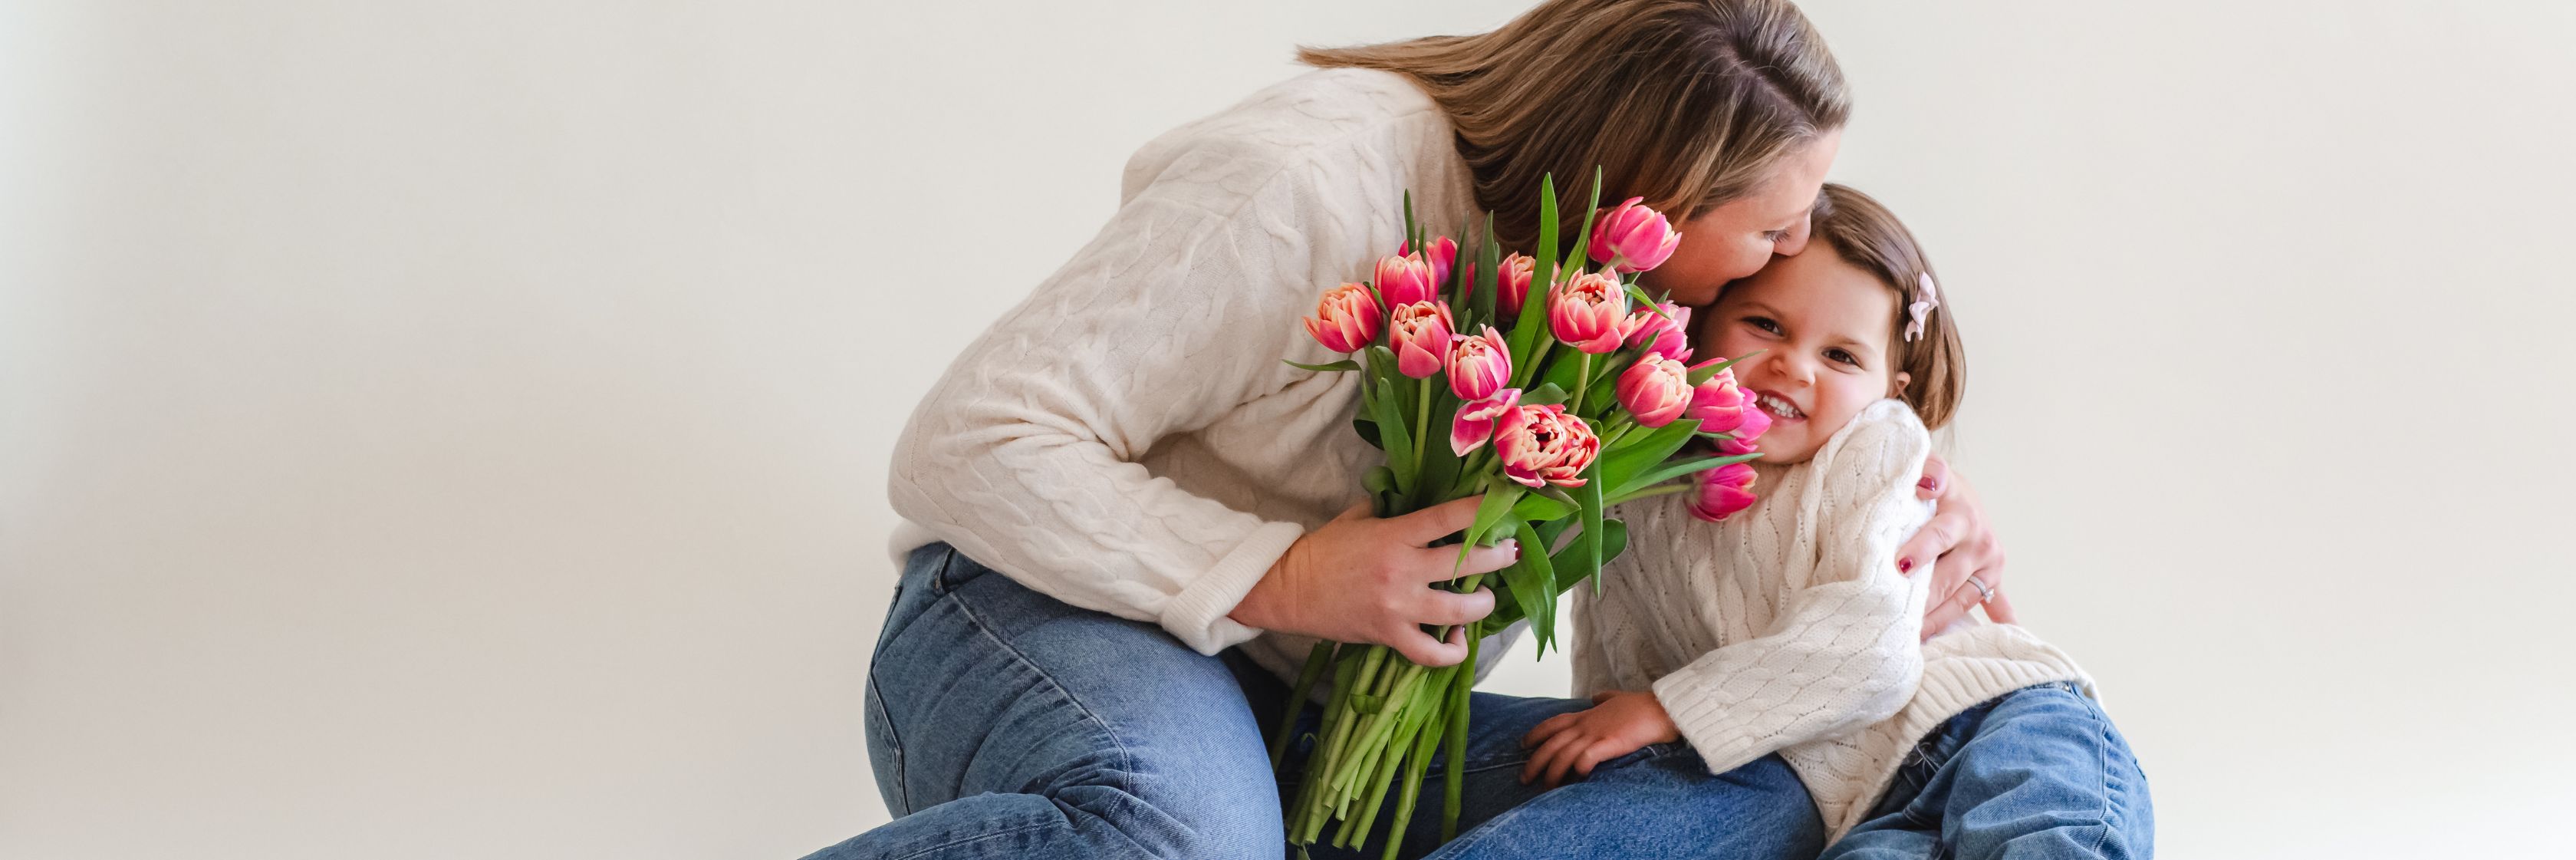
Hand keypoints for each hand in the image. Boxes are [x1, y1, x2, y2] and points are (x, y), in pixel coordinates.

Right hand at [1229, 497, 1512, 666]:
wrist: (1289, 589)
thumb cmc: (1323, 550)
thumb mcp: (1357, 518)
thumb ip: (1390, 509)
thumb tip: (1416, 496)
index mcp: (1395, 534)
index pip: (1448, 518)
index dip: (1480, 510)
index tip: (1502, 505)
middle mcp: (1402, 570)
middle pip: (1465, 562)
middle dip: (1496, 557)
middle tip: (1508, 552)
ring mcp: (1398, 606)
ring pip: (1458, 611)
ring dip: (1482, 605)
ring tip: (1486, 599)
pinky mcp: (1389, 635)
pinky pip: (1431, 652)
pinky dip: (1451, 651)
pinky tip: (1457, 640)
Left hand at [1519, 691, 1678, 788]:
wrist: (1661, 709)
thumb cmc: (1641, 705)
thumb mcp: (1617, 697)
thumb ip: (1604, 698)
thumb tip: (1596, 696)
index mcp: (1586, 715)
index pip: (1553, 724)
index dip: (1535, 734)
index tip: (1522, 745)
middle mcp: (1586, 725)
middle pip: (1552, 743)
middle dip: (1535, 762)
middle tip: (1524, 778)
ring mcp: (1597, 734)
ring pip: (1564, 754)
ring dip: (1552, 773)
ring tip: (1545, 789)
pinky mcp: (1611, 743)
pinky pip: (1587, 756)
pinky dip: (1579, 767)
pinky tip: (1577, 777)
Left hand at [1901, 455, 2010, 639]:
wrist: (1959, 491)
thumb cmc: (1933, 485)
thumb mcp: (1928, 470)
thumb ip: (1926, 470)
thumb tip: (1926, 483)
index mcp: (1961, 515)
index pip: (1938, 535)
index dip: (1922, 550)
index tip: (1901, 565)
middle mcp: (1980, 540)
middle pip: (1946, 578)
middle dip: (1919, 599)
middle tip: (1891, 617)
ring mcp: (1989, 564)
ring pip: (1960, 600)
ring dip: (1936, 620)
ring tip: (1909, 638)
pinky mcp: (1993, 578)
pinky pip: (1997, 604)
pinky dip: (1999, 620)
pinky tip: (2006, 636)